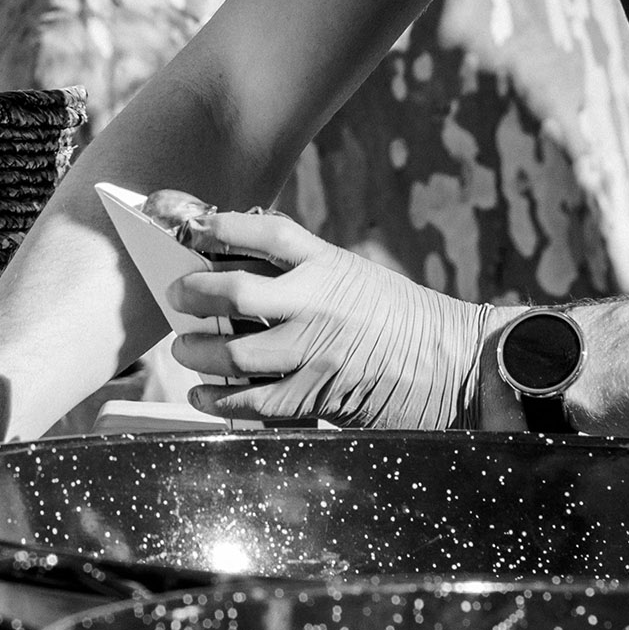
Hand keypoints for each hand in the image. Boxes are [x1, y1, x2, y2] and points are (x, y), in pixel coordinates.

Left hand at [148, 192, 492, 430]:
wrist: (454, 364)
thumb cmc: (398, 318)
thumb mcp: (355, 277)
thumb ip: (303, 275)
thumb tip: (231, 274)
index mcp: (331, 265)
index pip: (267, 234)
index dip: (220, 228)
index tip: (190, 227)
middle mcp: (321, 303)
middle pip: (238, 293)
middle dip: (195, 293)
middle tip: (174, 294)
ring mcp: (319, 351)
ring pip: (237, 353)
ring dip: (198, 352)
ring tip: (184, 348)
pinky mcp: (320, 396)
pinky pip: (256, 401)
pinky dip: (221, 400)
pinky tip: (203, 395)